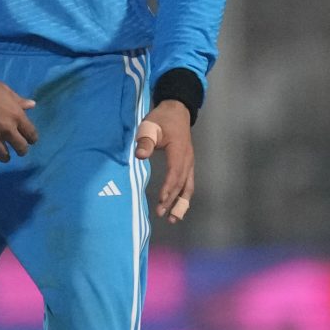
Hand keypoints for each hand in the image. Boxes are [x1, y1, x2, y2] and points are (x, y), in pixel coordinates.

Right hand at [0, 71, 36, 163]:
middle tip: (19, 150)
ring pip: (3, 156)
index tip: (30, 140)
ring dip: (5, 157)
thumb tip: (32, 105)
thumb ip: (19, 101)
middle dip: (22, 151)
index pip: (31, 134)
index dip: (32, 139)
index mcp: (17, 116)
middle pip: (21, 148)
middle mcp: (7, 129)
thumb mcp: (5, 90)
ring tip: (4, 156)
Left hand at [135, 100, 194, 222]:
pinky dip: (184, 196)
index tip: (161, 200)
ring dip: (181, 203)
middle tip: (163, 214)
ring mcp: (189, 162)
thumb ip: (145, 141)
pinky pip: (188, 183)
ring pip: (188, 186)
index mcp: (179, 150)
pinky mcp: (188, 164)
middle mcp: (188, 159)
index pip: (174, 173)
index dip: (168, 187)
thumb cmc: (162, 119)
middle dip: (172, 200)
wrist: (177, 111)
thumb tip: (140, 156)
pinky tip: (178, 207)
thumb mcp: (150, 126)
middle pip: (182, 183)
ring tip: (174, 219)